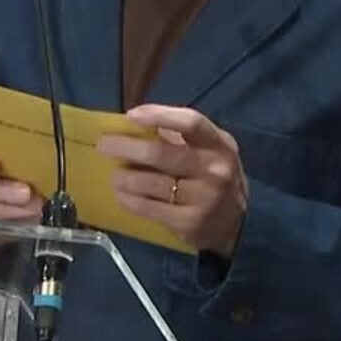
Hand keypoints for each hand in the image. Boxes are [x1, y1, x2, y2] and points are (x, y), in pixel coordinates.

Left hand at [100, 104, 246, 257]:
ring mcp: (204, 198)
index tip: (131, 116)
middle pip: (163, 154)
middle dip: (128, 147)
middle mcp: (214, 169)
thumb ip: (180, 138)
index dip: (159, 115)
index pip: (191, 122)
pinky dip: (131, 200)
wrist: (237, 225)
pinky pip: (151, 208)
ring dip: (126, 177)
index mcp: (219, 144)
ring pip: (153, 183)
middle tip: (104, 145)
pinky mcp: (190, 223)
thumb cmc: (213, 177)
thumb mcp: (209, 152)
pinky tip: (121, 195)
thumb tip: (134, 125)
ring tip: (114, 175)